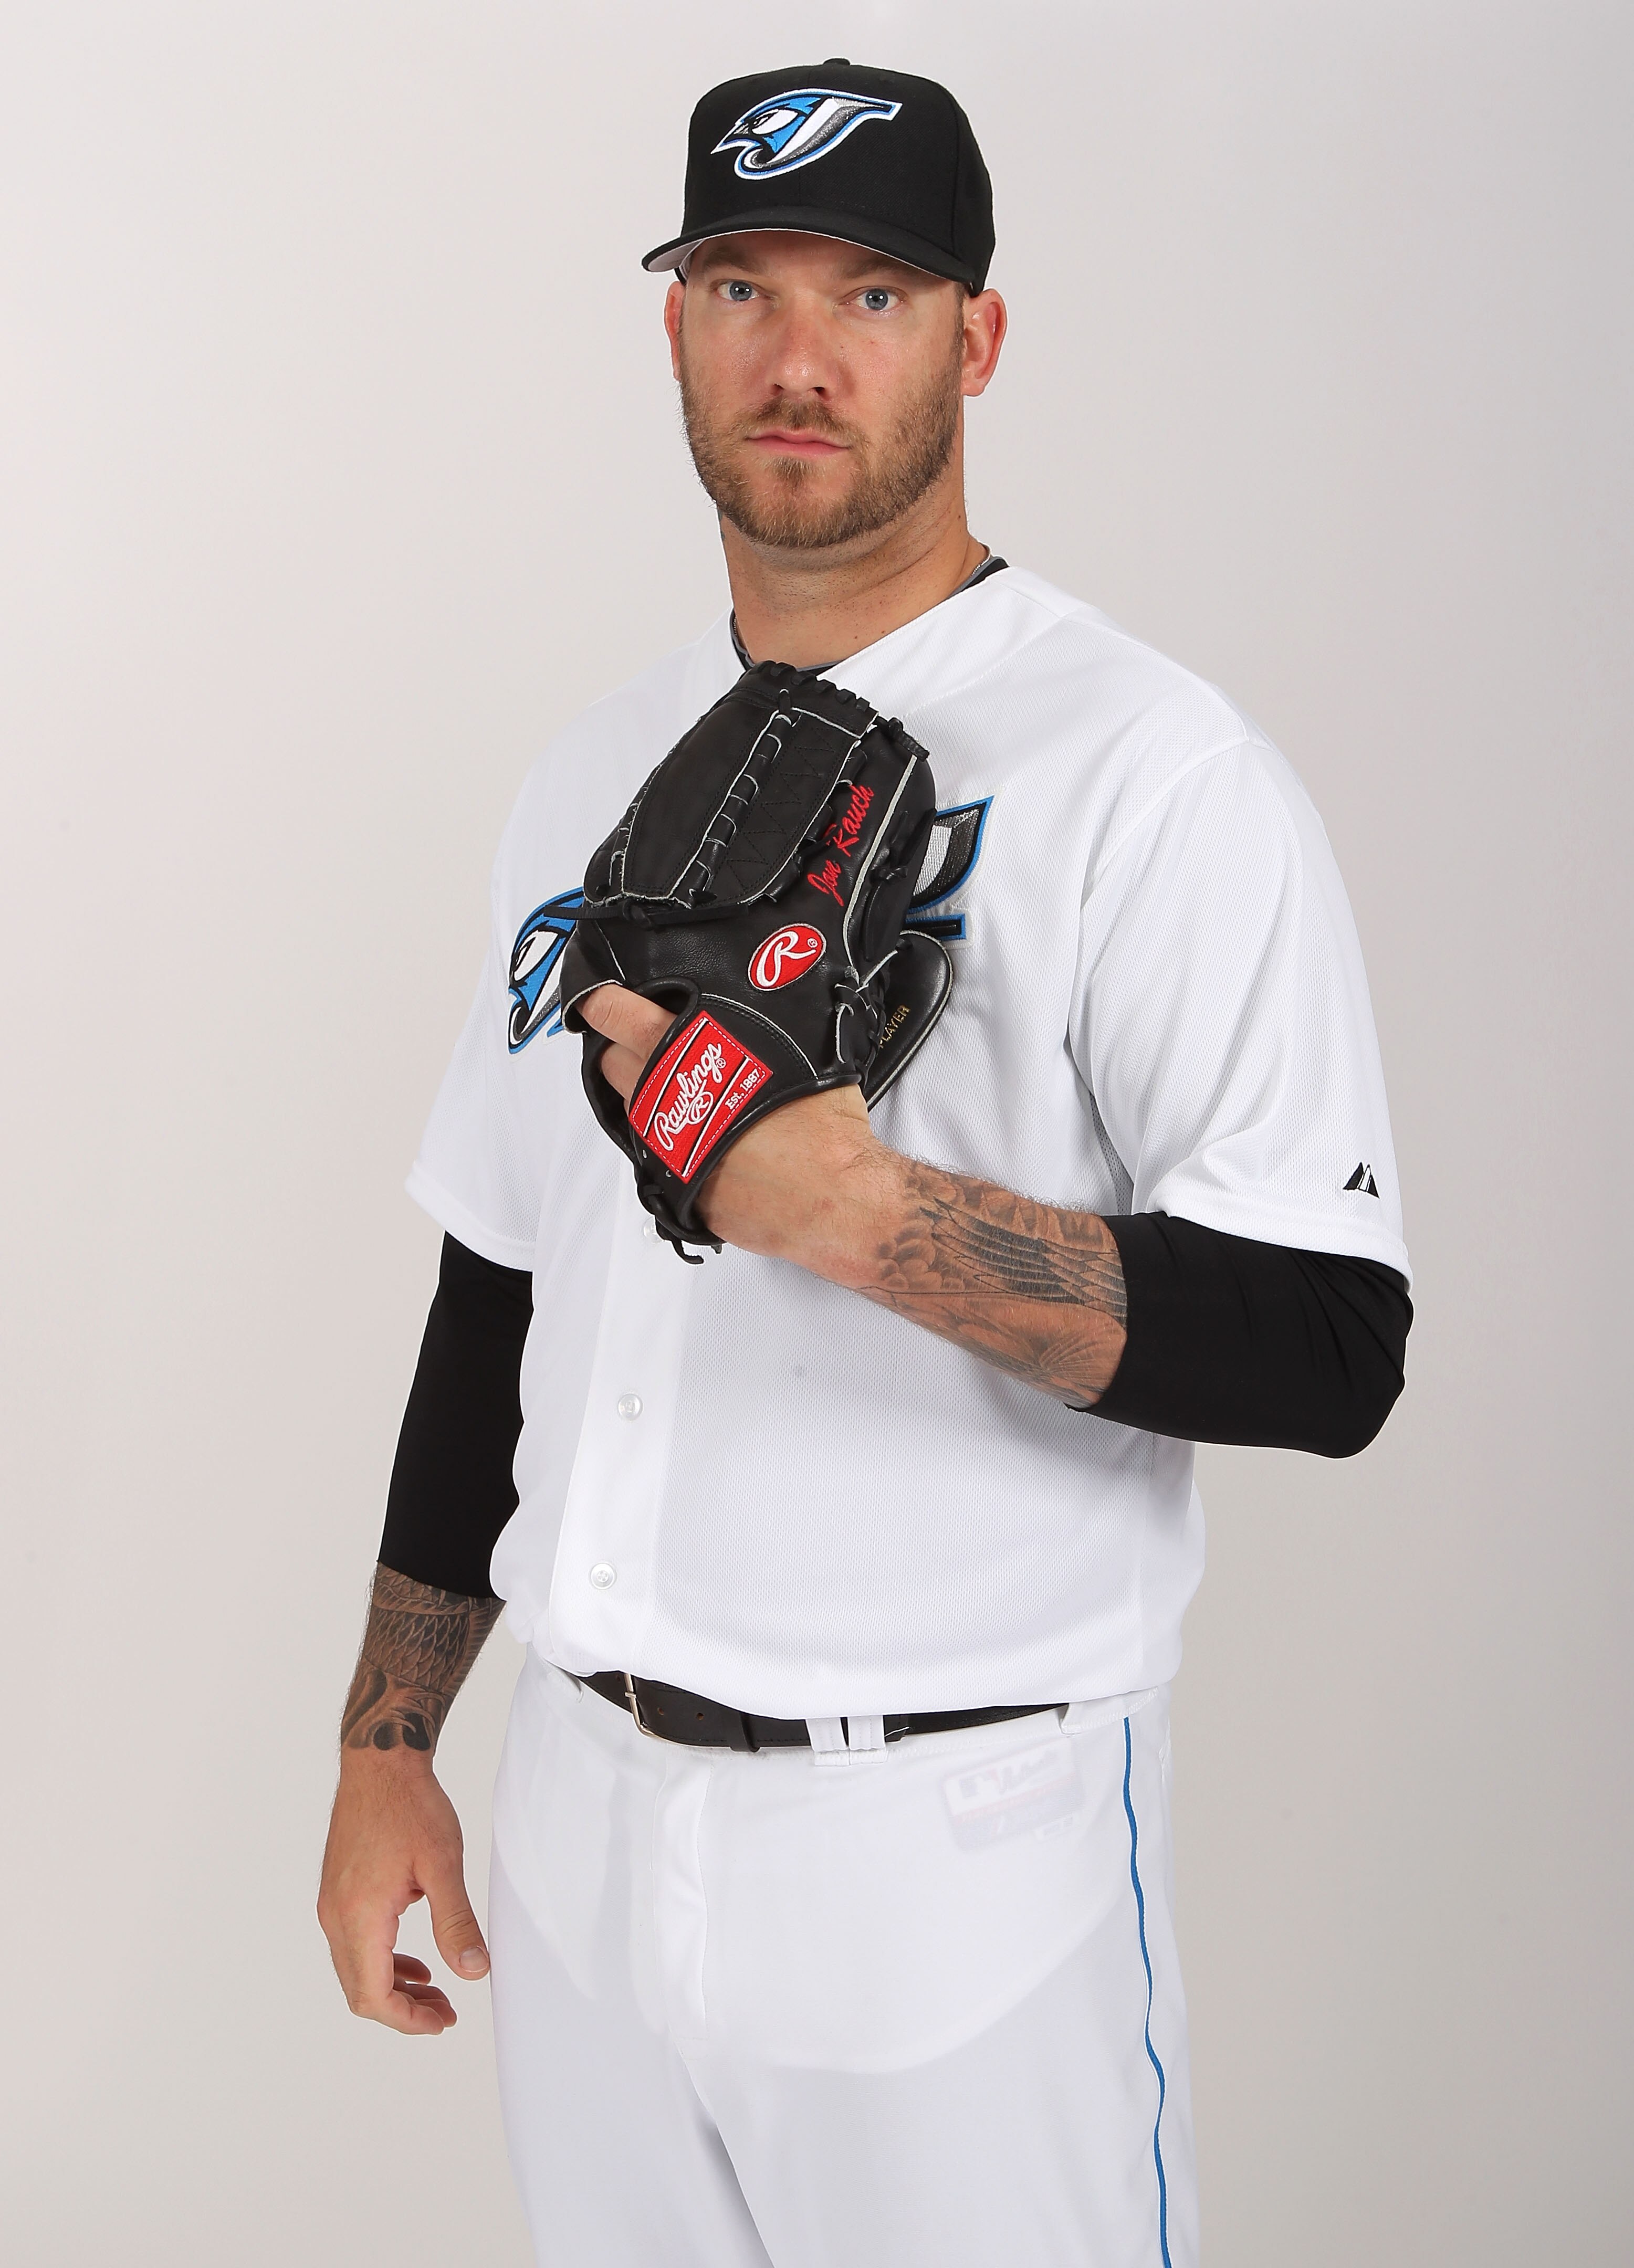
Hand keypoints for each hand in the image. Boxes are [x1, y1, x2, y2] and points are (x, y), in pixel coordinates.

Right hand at [317, 1749, 488, 2034]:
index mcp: (358, 1917)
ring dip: (394, 1987)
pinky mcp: (337, 1893)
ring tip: (436, 1992)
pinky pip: (354, 1945)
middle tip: (446, 2013)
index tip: (444, 2022)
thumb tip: (474, 1972)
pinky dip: (383, 1961)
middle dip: (403, 2010)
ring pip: (356, 1970)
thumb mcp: (443, 1864)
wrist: (380, 1763)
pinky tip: (415, 1960)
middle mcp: (335, 1917)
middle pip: (361, 1990)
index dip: (408, 2020)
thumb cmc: (411, 1806)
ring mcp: (331, 1905)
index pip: (373, 1996)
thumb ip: (456, 1923)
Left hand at [576, 984, 884, 1268]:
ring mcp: (665, 1143)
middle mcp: (664, 1097)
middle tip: (644, 1043)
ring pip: (633, 1109)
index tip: (596, 1000)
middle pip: (613, 1063)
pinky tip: (704, 1134)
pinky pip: (658, 1153)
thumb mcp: (798, 1049)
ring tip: (684, 1090)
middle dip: (621, 1050)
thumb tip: (762, 1018)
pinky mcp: (675, 1184)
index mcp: (685, 1052)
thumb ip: (761, 1029)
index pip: (618, 1016)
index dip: (602, 1004)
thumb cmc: (821, 1126)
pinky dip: (672, 1139)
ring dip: (648, 1096)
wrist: (829, 1197)